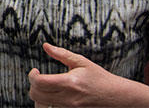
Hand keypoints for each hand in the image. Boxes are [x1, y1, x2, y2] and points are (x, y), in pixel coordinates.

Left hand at [28, 42, 148, 106]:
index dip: (32, 76)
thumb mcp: (82, 62)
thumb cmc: (99, 78)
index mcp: (70, 82)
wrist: (117, 97)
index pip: (40, 83)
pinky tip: (50, 96)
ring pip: (41, 105)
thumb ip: (62, 54)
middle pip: (36, 95)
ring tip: (44, 87)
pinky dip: (46, 104)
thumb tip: (45, 46)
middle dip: (33, 85)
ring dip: (38, 95)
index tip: (35, 70)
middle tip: (39, 77)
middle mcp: (68, 98)